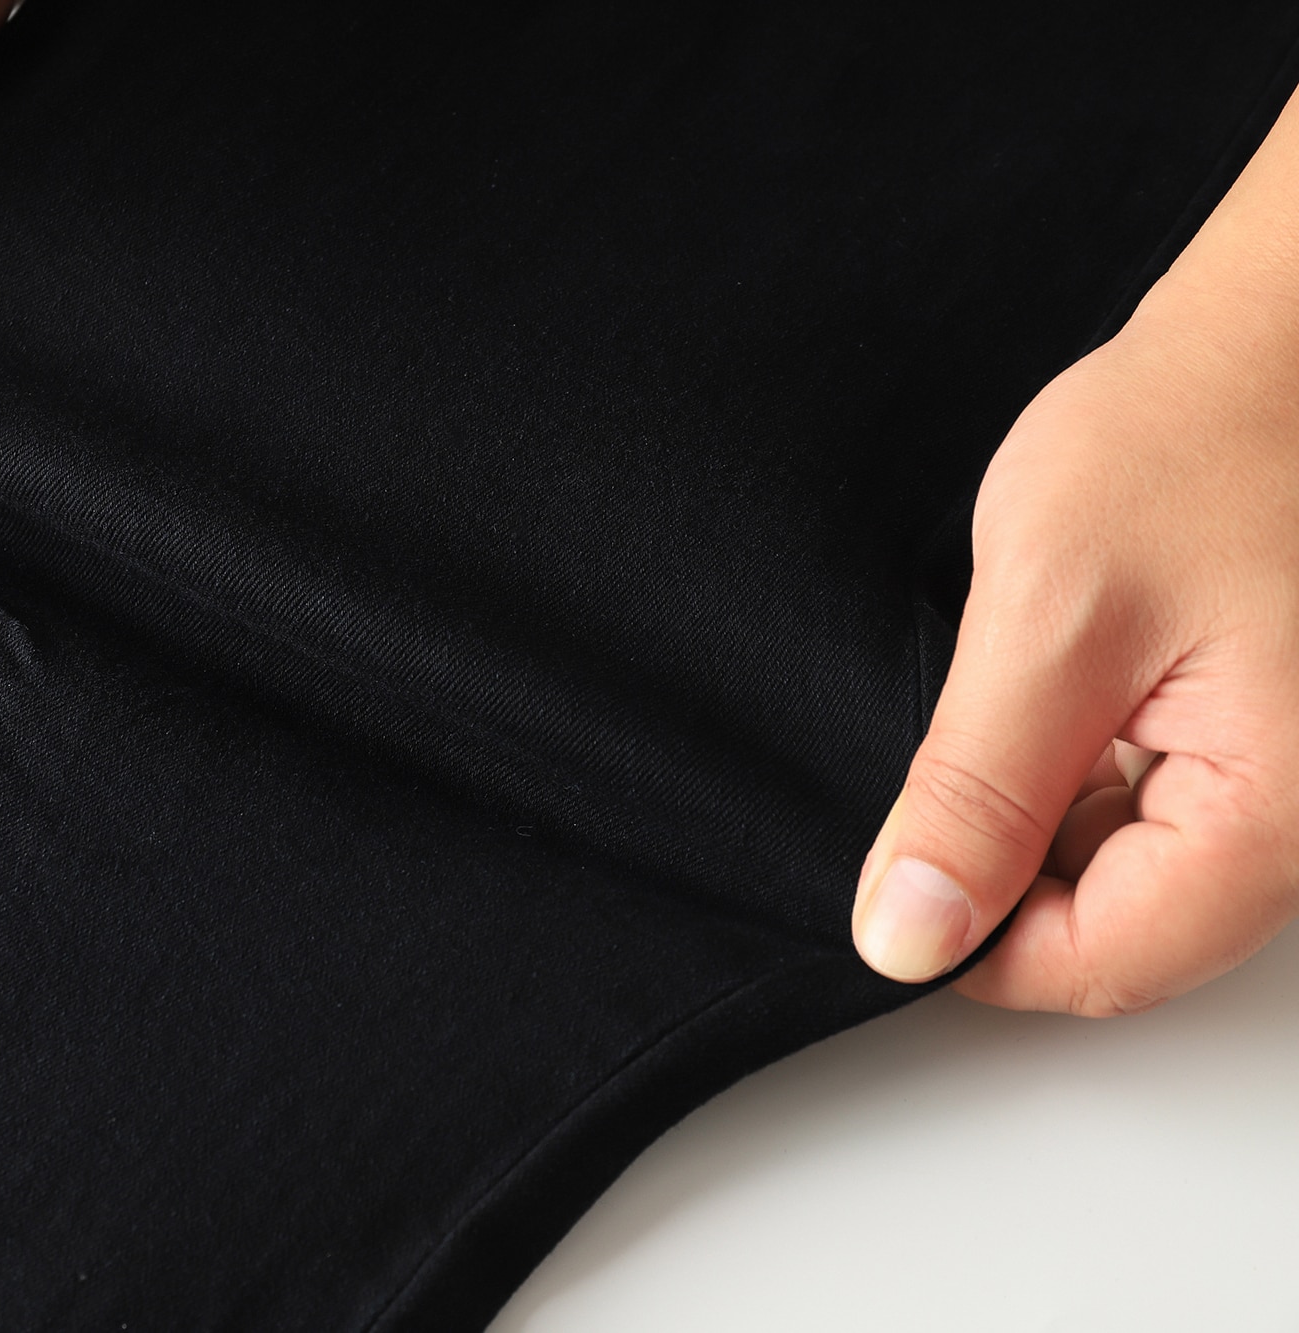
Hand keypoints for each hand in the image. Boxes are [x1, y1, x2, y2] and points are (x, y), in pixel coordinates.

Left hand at [850, 90, 1298, 1014]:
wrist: (1283, 332)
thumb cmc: (1192, 437)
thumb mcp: (1049, 620)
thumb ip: (976, 793)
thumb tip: (908, 936)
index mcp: (1276, 818)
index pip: (1102, 966)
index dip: (978, 945)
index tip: (890, 884)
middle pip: (1120, 929)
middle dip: (1006, 878)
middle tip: (938, 764)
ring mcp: (1284, 781)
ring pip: (1128, 872)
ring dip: (1036, 819)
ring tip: (1009, 698)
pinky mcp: (1259, 738)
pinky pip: (1155, 806)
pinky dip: (1076, 772)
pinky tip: (1046, 693)